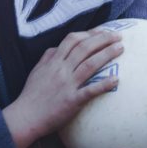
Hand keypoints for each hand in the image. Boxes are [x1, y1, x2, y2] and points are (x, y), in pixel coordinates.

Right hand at [3, 28, 122, 147]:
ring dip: (107, 54)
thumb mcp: (36, 70)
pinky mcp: (72, 101)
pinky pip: (90, 91)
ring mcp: (67, 85)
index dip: (89, 33)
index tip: (102, 31)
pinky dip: (104, 84)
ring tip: (120, 48)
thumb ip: (47, 57)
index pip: (72, 40)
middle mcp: (61, 70)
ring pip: (89, 65)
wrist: (26, 116)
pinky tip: (116, 80)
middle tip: (118, 35)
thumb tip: (57, 48)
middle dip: (102, 39)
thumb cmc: (31, 95)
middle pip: (84, 48)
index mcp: (53, 61)